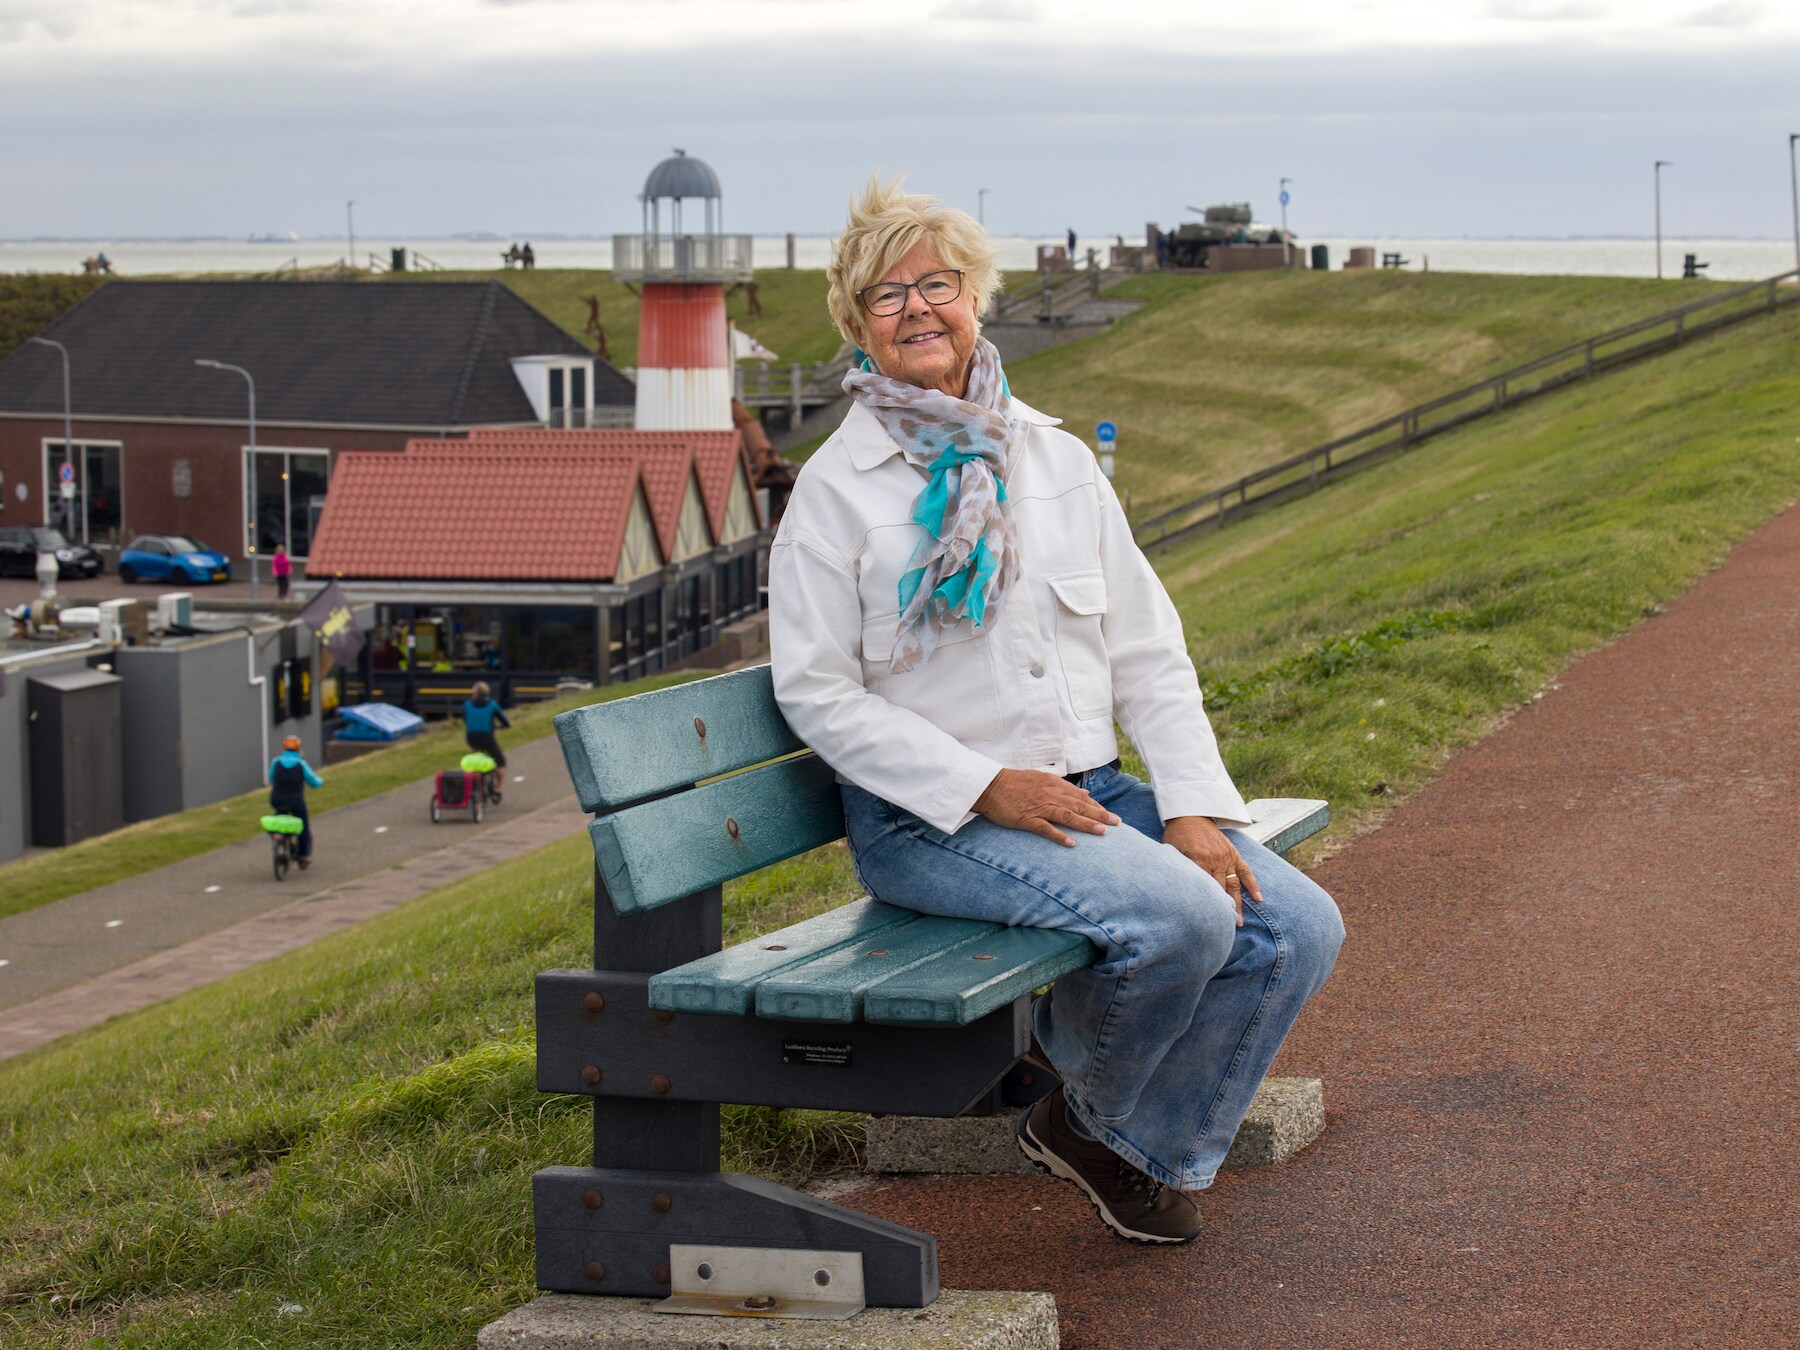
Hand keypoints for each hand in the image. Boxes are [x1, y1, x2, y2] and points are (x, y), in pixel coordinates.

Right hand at [973, 768, 1120, 846]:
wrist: (990, 786)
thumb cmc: (1015, 783)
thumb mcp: (1042, 779)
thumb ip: (1064, 787)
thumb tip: (1086, 795)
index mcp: (1053, 784)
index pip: (1080, 797)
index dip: (1096, 806)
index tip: (1110, 815)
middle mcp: (1049, 794)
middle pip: (1078, 806)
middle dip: (1099, 814)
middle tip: (1117, 823)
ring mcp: (1038, 806)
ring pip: (1067, 816)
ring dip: (1086, 824)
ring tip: (1102, 832)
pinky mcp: (1027, 818)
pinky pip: (1046, 828)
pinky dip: (1059, 836)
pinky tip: (1072, 843)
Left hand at [1162, 816, 1260, 924]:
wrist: (1191, 812)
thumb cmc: (1177, 834)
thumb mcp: (1171, 850)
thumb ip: (1177, 869)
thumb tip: (1176, 891)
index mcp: (1198, 861)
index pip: (1204, 889)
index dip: (1207, 907)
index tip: (1209, 924)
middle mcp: (1216, 861)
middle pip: (1221, 891)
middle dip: (1223, 911)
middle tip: (1225, 930)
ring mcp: (1227, 857)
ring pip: (1234, 886)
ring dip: (1238, 904)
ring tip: (1239, 923)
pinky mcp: (1234, 854)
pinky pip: (1246, 871)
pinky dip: (1253, 885)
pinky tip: (1259, 898)